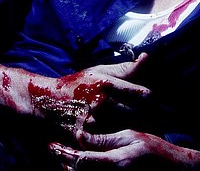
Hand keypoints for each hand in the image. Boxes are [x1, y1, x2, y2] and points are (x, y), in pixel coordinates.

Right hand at [29, 53, 151, 132]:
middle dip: (149, 118)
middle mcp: (101, 101)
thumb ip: (123, 68)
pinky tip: (123, 140)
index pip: (142, 94)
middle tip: (156, 122)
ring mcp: (92, 120)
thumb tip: (146, 57)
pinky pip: (110, 141)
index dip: (152, 102)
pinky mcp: (85, 136)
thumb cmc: (75, 85)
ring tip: (142, 131)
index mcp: (107, 83)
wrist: (43, 101)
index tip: (152, 104)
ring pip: (126, 129)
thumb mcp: (97, 72)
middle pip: (138, 114)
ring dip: (136, 131)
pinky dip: (119, 141)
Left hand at [48, 129, 199, 169]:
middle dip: (62, 164)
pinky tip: (76, 170)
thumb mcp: (130, 137)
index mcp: (117, 163)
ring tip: (60, 159)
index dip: (63, 154)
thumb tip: (78, 135)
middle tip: (51, 151)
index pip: (81, 162)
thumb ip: (103, 140)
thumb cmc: (154, 151)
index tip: (51, 145)